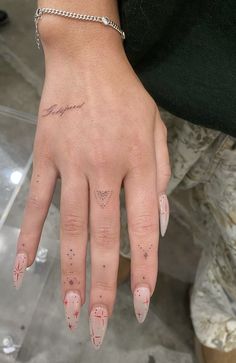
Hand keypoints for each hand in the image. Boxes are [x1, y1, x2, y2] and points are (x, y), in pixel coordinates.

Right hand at [12, 11, 170, 348]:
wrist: (86, 62)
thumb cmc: (126, 97)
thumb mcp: (156, 131)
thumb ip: (159, 177)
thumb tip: (160, 222)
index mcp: (137, 166)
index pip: (142, 228)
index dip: (143, 267)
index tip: (138, 303)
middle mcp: (104, 172)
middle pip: (104, 238)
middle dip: (103, 285)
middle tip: (98, 325)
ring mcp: (71, 167)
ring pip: (71, 228)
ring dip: (70, 272)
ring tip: (71, 310)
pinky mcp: (46, 159)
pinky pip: (37, 203)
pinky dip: (31, 236)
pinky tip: (24, 267)